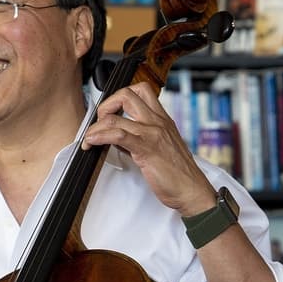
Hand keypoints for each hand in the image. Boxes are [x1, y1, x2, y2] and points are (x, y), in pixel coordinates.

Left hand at [81, 82, 215, 215]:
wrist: (192, 190)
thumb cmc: (178, 174)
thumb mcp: (159, 148)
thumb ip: (139, 138)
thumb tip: (116, 136)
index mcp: (162, 119)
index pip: (141, 91)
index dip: (120, 97)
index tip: (109, 112)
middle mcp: (157, 122)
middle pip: (126, 94)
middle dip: (106, 106)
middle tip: (100, 123)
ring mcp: (152, 134)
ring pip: (115, 117)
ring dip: (95, 127)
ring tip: (90, 138)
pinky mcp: (146, 149)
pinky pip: (117, 135)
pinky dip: (98, 137)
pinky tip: (92, 143)